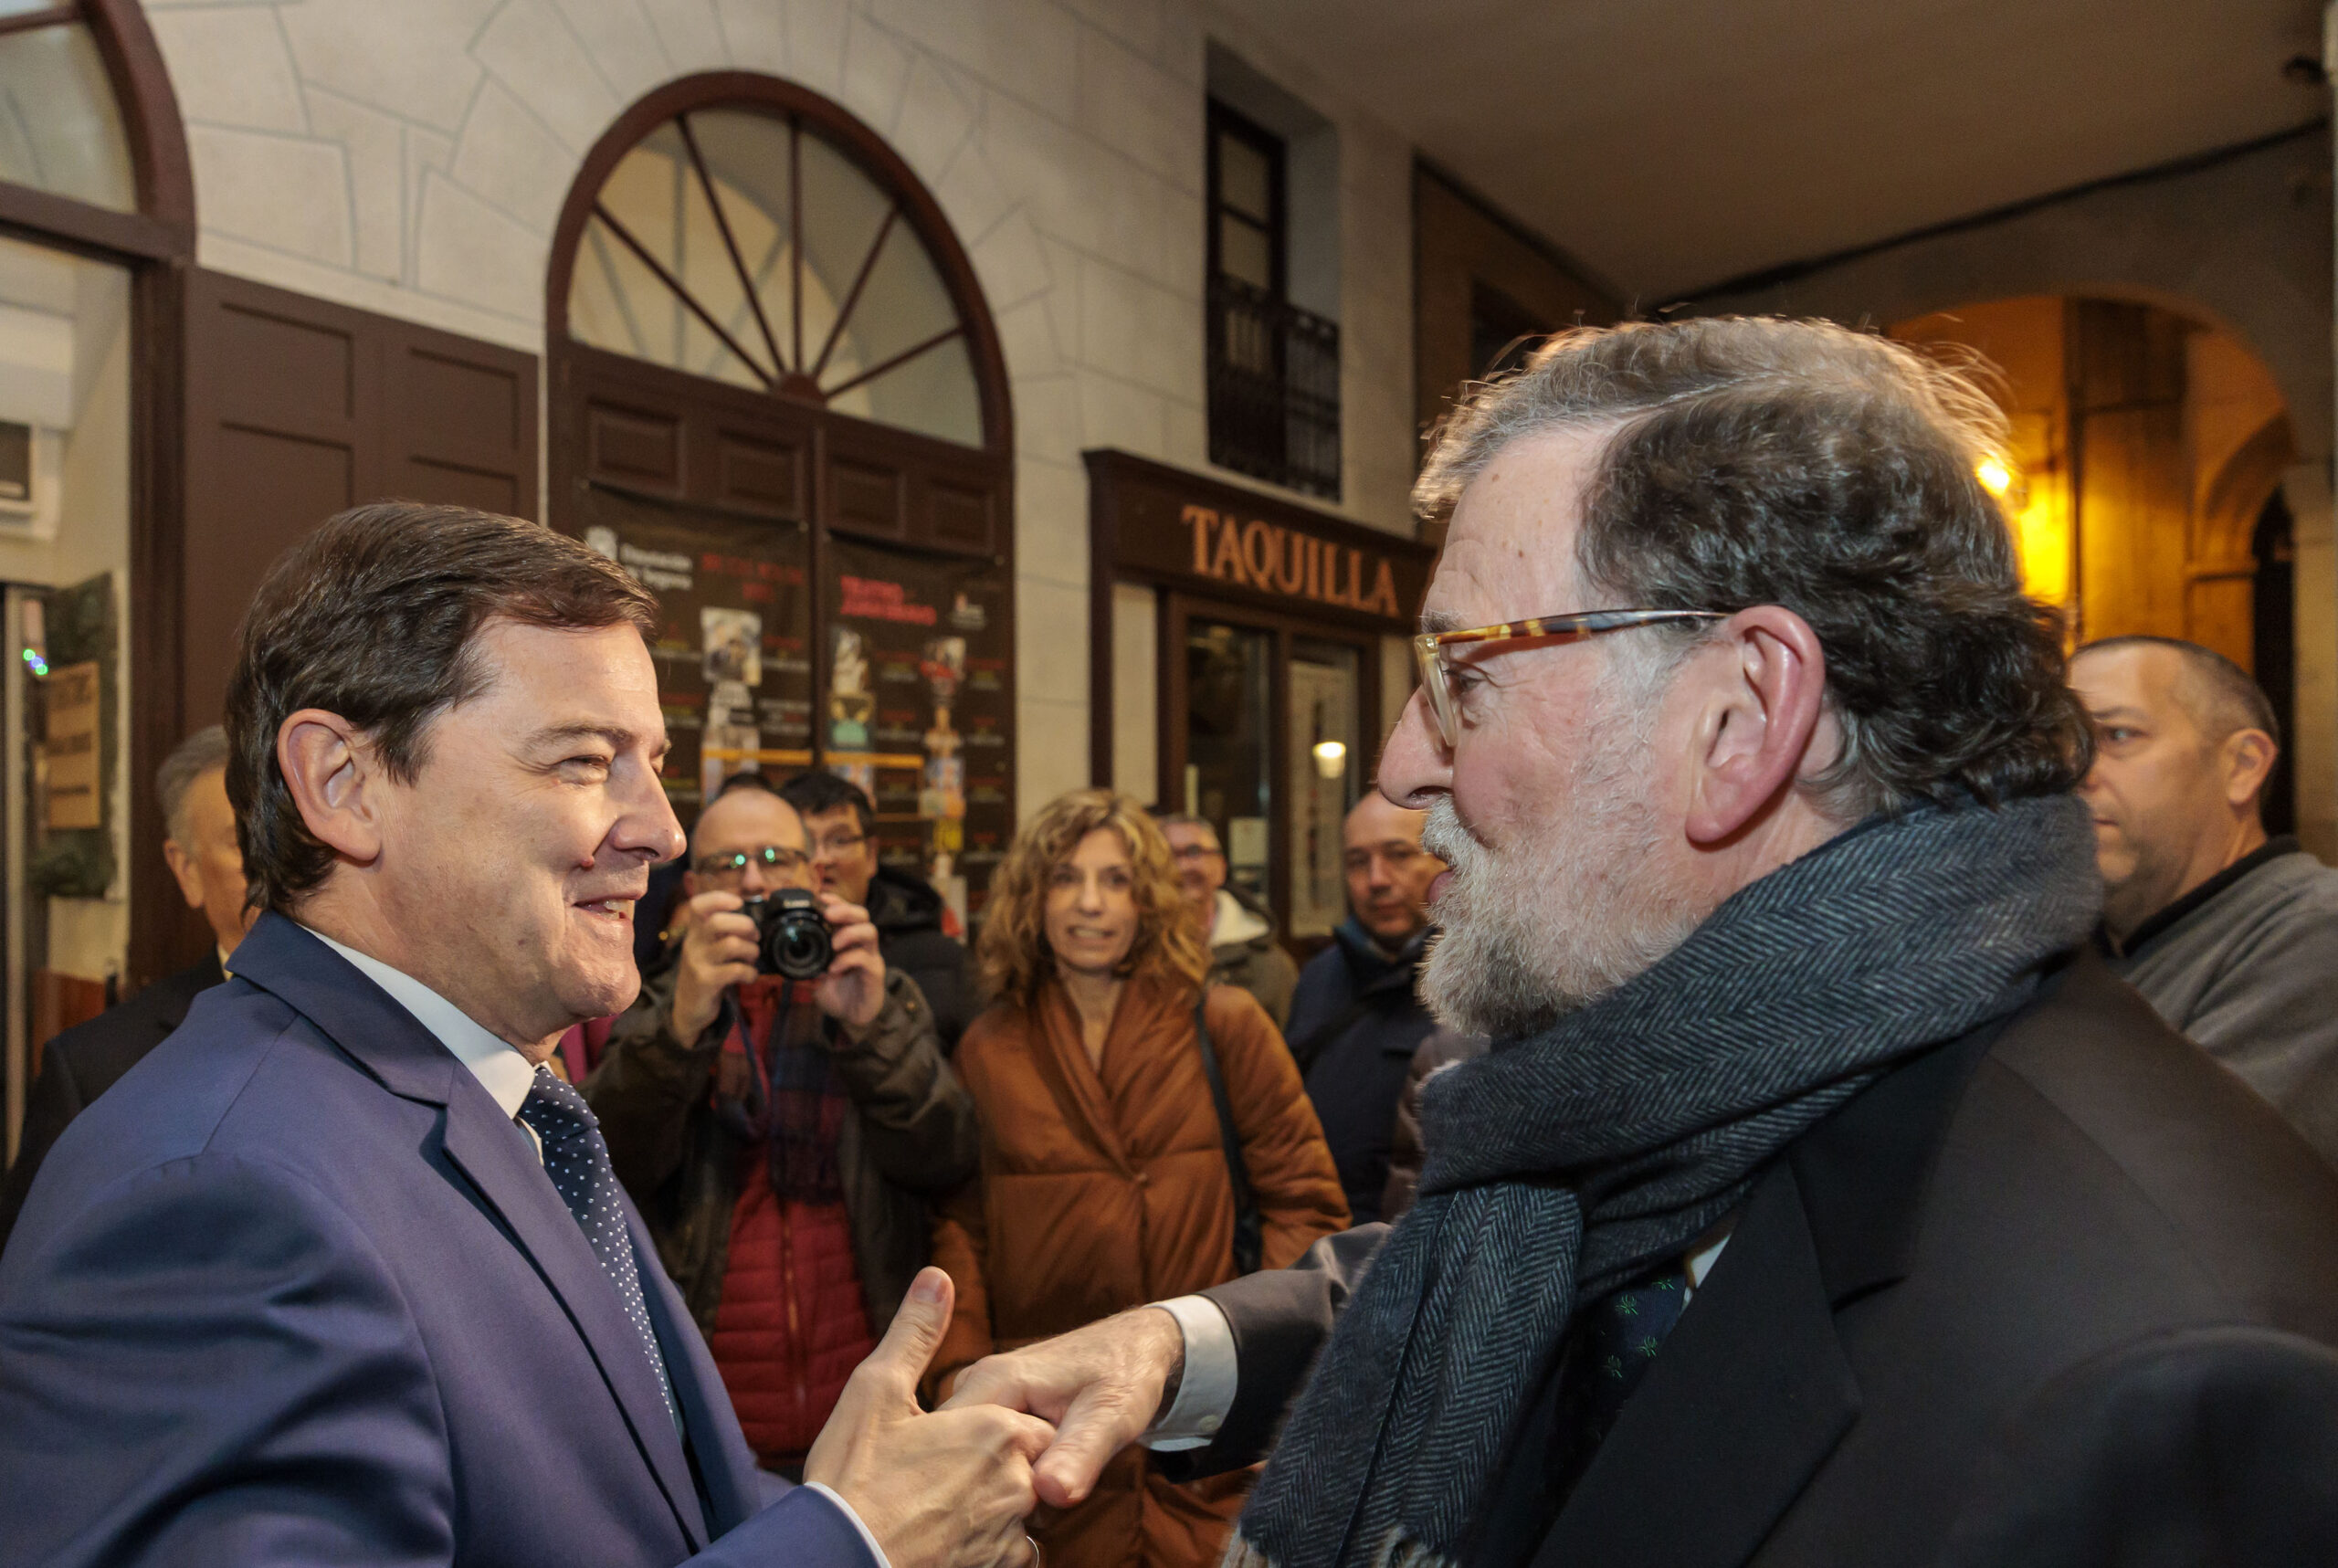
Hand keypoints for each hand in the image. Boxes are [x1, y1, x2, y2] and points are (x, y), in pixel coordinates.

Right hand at [669, 890, 757, 1043]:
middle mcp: (693, 944)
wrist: (689, 1009)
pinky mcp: (706, 982)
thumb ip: (724, 933)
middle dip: (745, 925)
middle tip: (755, 937)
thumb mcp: (709, 949)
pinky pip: (736, 970)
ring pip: (732, 944)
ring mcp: (698, 963)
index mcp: (695, 932)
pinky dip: (750, 973)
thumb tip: (754, 922)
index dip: (719, 898)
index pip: (698, 905)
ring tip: (752, 958)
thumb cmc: (707, 972)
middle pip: (718, 922)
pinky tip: (749, 976)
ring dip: (752, 951)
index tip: (738, 903)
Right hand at [808, 1269, 1053, 1567]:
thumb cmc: (854, 1480)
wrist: (840, 1564)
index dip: (987, 1430)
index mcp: (996, 1429)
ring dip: (988, 1508)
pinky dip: (981, 1544)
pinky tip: (941, 1538)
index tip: (947, 1443)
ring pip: (1016, 1511)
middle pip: (1025, 1465)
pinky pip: (1006, 1551)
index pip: (1025, 1421)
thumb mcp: (876, 1392)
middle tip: (935, 1478)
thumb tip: (937, 1276)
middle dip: (993, 1469)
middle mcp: (1017, 1481)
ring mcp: (1010, 1533)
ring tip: (933, 1510)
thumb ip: (916, 1333)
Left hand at [815, 894, 885, 1032]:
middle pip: (862, 915)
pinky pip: (865, 959)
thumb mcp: (815, 975)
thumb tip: (780, 956)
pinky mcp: (875, 973)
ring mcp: (870, 957)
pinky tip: (834, 969)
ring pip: (870, 931)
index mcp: (847, 939)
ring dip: (849, 933)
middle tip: (828, 915)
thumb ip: (803, 964)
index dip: (836, 901)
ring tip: (833, 944)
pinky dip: (848, 960)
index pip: (846, 912)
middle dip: (845, 910)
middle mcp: (861, 944)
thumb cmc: (836, 991)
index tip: (820, 897)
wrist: (851, 1017)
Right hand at [942, 1306, 1185, 1509]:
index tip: (1012, 1508)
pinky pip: (981, 1450)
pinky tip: (1037, 1479)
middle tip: (1037, 1500)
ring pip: (969, 1458)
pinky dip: (1005, 1472)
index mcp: (993, 1381)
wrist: (1135, 1346)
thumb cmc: (1127, 1375)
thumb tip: (1049, 1494)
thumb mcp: (1112, 1416)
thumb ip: (1080, 1455)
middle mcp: (976, 1384)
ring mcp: (981, 1395)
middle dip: (988, 1489)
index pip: (948, 1448)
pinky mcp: (992, 1407)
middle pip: (955, 1456)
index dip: (973, 1486)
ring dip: (999, 1483)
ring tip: (1041, 1487)